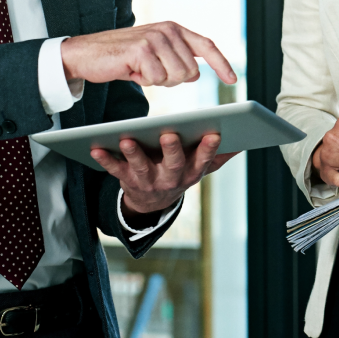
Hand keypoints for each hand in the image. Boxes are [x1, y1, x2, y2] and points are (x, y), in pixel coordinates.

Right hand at [61, 21, 236, 87]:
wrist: (88, 54)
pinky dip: (144, 81)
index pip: (206, 46)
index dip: (221, 63)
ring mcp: (155, 38)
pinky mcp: (142, 49)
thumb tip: (195, 74)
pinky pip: (157, 80)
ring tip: (140, 69)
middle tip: (150, 71)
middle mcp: (167, 29)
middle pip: (190, 71)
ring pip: (176, 77)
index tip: (233, 78)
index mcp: (174, 29)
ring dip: (158, 81)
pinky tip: (131, 70)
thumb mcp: (154, 55)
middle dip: (172, 80)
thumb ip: (176, 59)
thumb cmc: (123, 58)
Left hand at [91, 130, 236, 219]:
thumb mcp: (200, 168)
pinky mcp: (126, 180)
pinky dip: (104, 159)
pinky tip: (96, 147)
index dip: (209, 149)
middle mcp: (171, 179)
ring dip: (134, 153)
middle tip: (169, 134)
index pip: (203, 160)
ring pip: (141, 168)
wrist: (152, 203)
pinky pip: (114, 170)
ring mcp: (148, 181)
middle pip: (173, 164)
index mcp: (191, 172)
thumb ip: (219, 156)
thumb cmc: (179, 173)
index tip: (214, 134)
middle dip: (172, 150)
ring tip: (127, 138)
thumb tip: (243, 142)